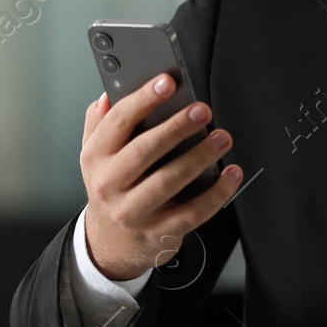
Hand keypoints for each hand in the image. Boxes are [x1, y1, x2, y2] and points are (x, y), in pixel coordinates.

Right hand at [79, 73, 241, 280]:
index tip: (167, 82)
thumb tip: (108, 95)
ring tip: (222, 138)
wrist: (111, 243)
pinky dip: (216, 193)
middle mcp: (110, 185)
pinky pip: (193, 213)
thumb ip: (100, 123)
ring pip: (169, 181)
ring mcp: (134, 211)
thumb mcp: (95, 156)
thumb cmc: (112, 189)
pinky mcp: (159, 232)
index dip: (143, 99)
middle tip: (202, 110)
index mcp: (96, 158)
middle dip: (176, 127)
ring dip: (200, 157)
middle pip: (145, 151)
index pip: (118, 122)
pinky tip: (230, 174)